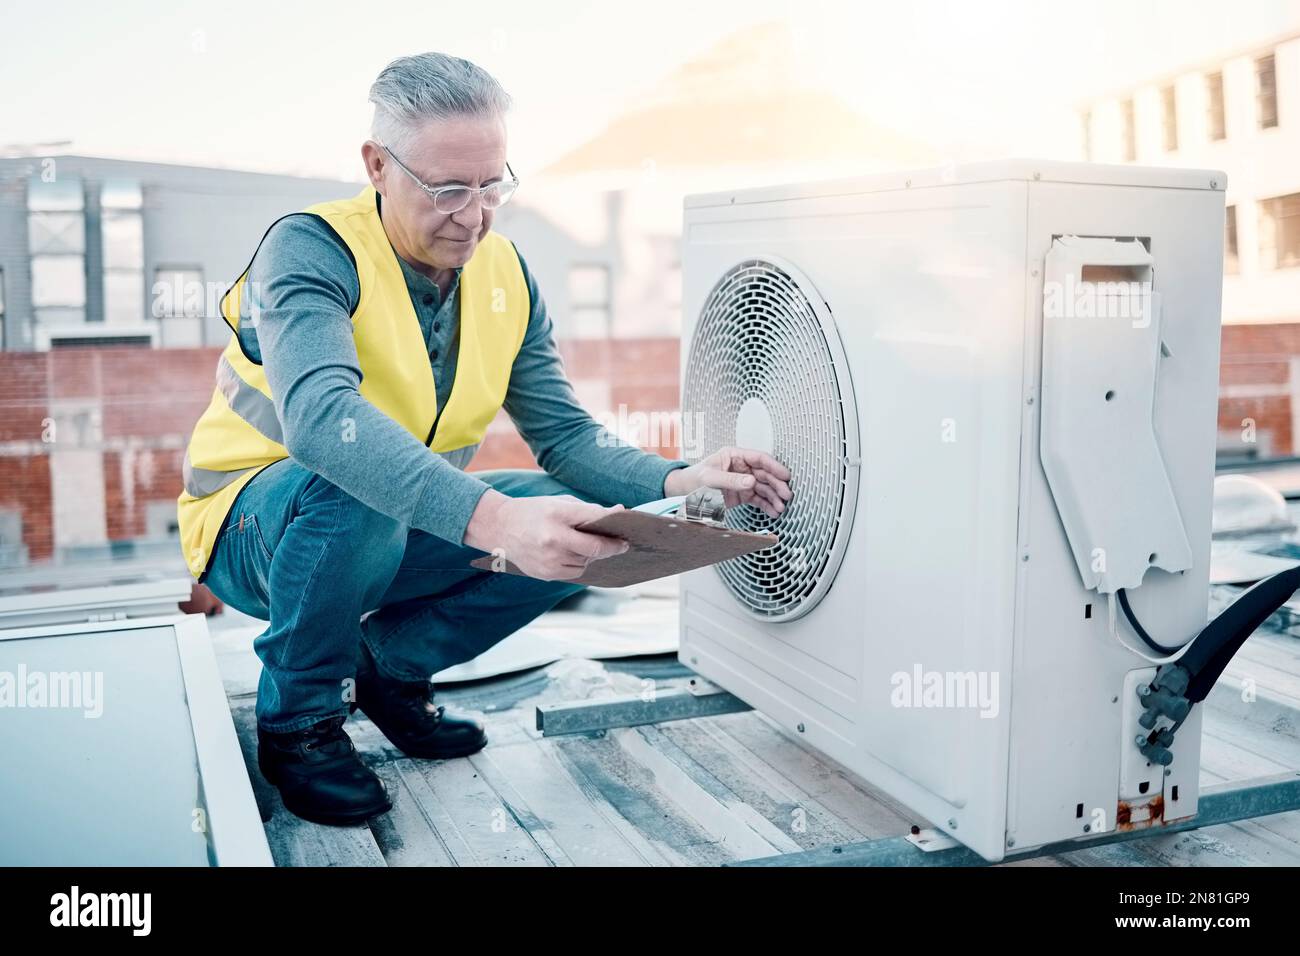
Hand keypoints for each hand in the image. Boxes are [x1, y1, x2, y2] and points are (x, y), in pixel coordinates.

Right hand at [464, 491, 629, 580]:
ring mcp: (548, 559)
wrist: (499, 526)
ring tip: (585, 545)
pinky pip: (574, 573)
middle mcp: (553, 538)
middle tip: (621, 545)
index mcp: (557, 514)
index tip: (626, 532)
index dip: (614, 527)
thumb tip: (618, 513)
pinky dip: (578, 564)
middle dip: (611, 547)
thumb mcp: (559, 503)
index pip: (594, 521)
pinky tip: (572, 554)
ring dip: (591, 555)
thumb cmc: (534, 511)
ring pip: (586, 563)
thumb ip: (587, 510)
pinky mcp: (545, 574)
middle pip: (594, 548)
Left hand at [664, 446, 792, 518]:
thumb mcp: (710, 478)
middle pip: (765, 474)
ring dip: (774, 498)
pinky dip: (767, 506)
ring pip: (764, 488)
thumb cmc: (694, 479)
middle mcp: (742, 467)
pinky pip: (758, 499)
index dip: (774, 466)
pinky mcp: (743, 495)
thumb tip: (751, 481)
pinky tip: (773, 512)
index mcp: (735, 456)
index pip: (759, 458)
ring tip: (781, 507)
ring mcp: (743, 481)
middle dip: (777, 485)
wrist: (684, 493)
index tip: (785, 475)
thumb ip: (730, 480)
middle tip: (787, 495)